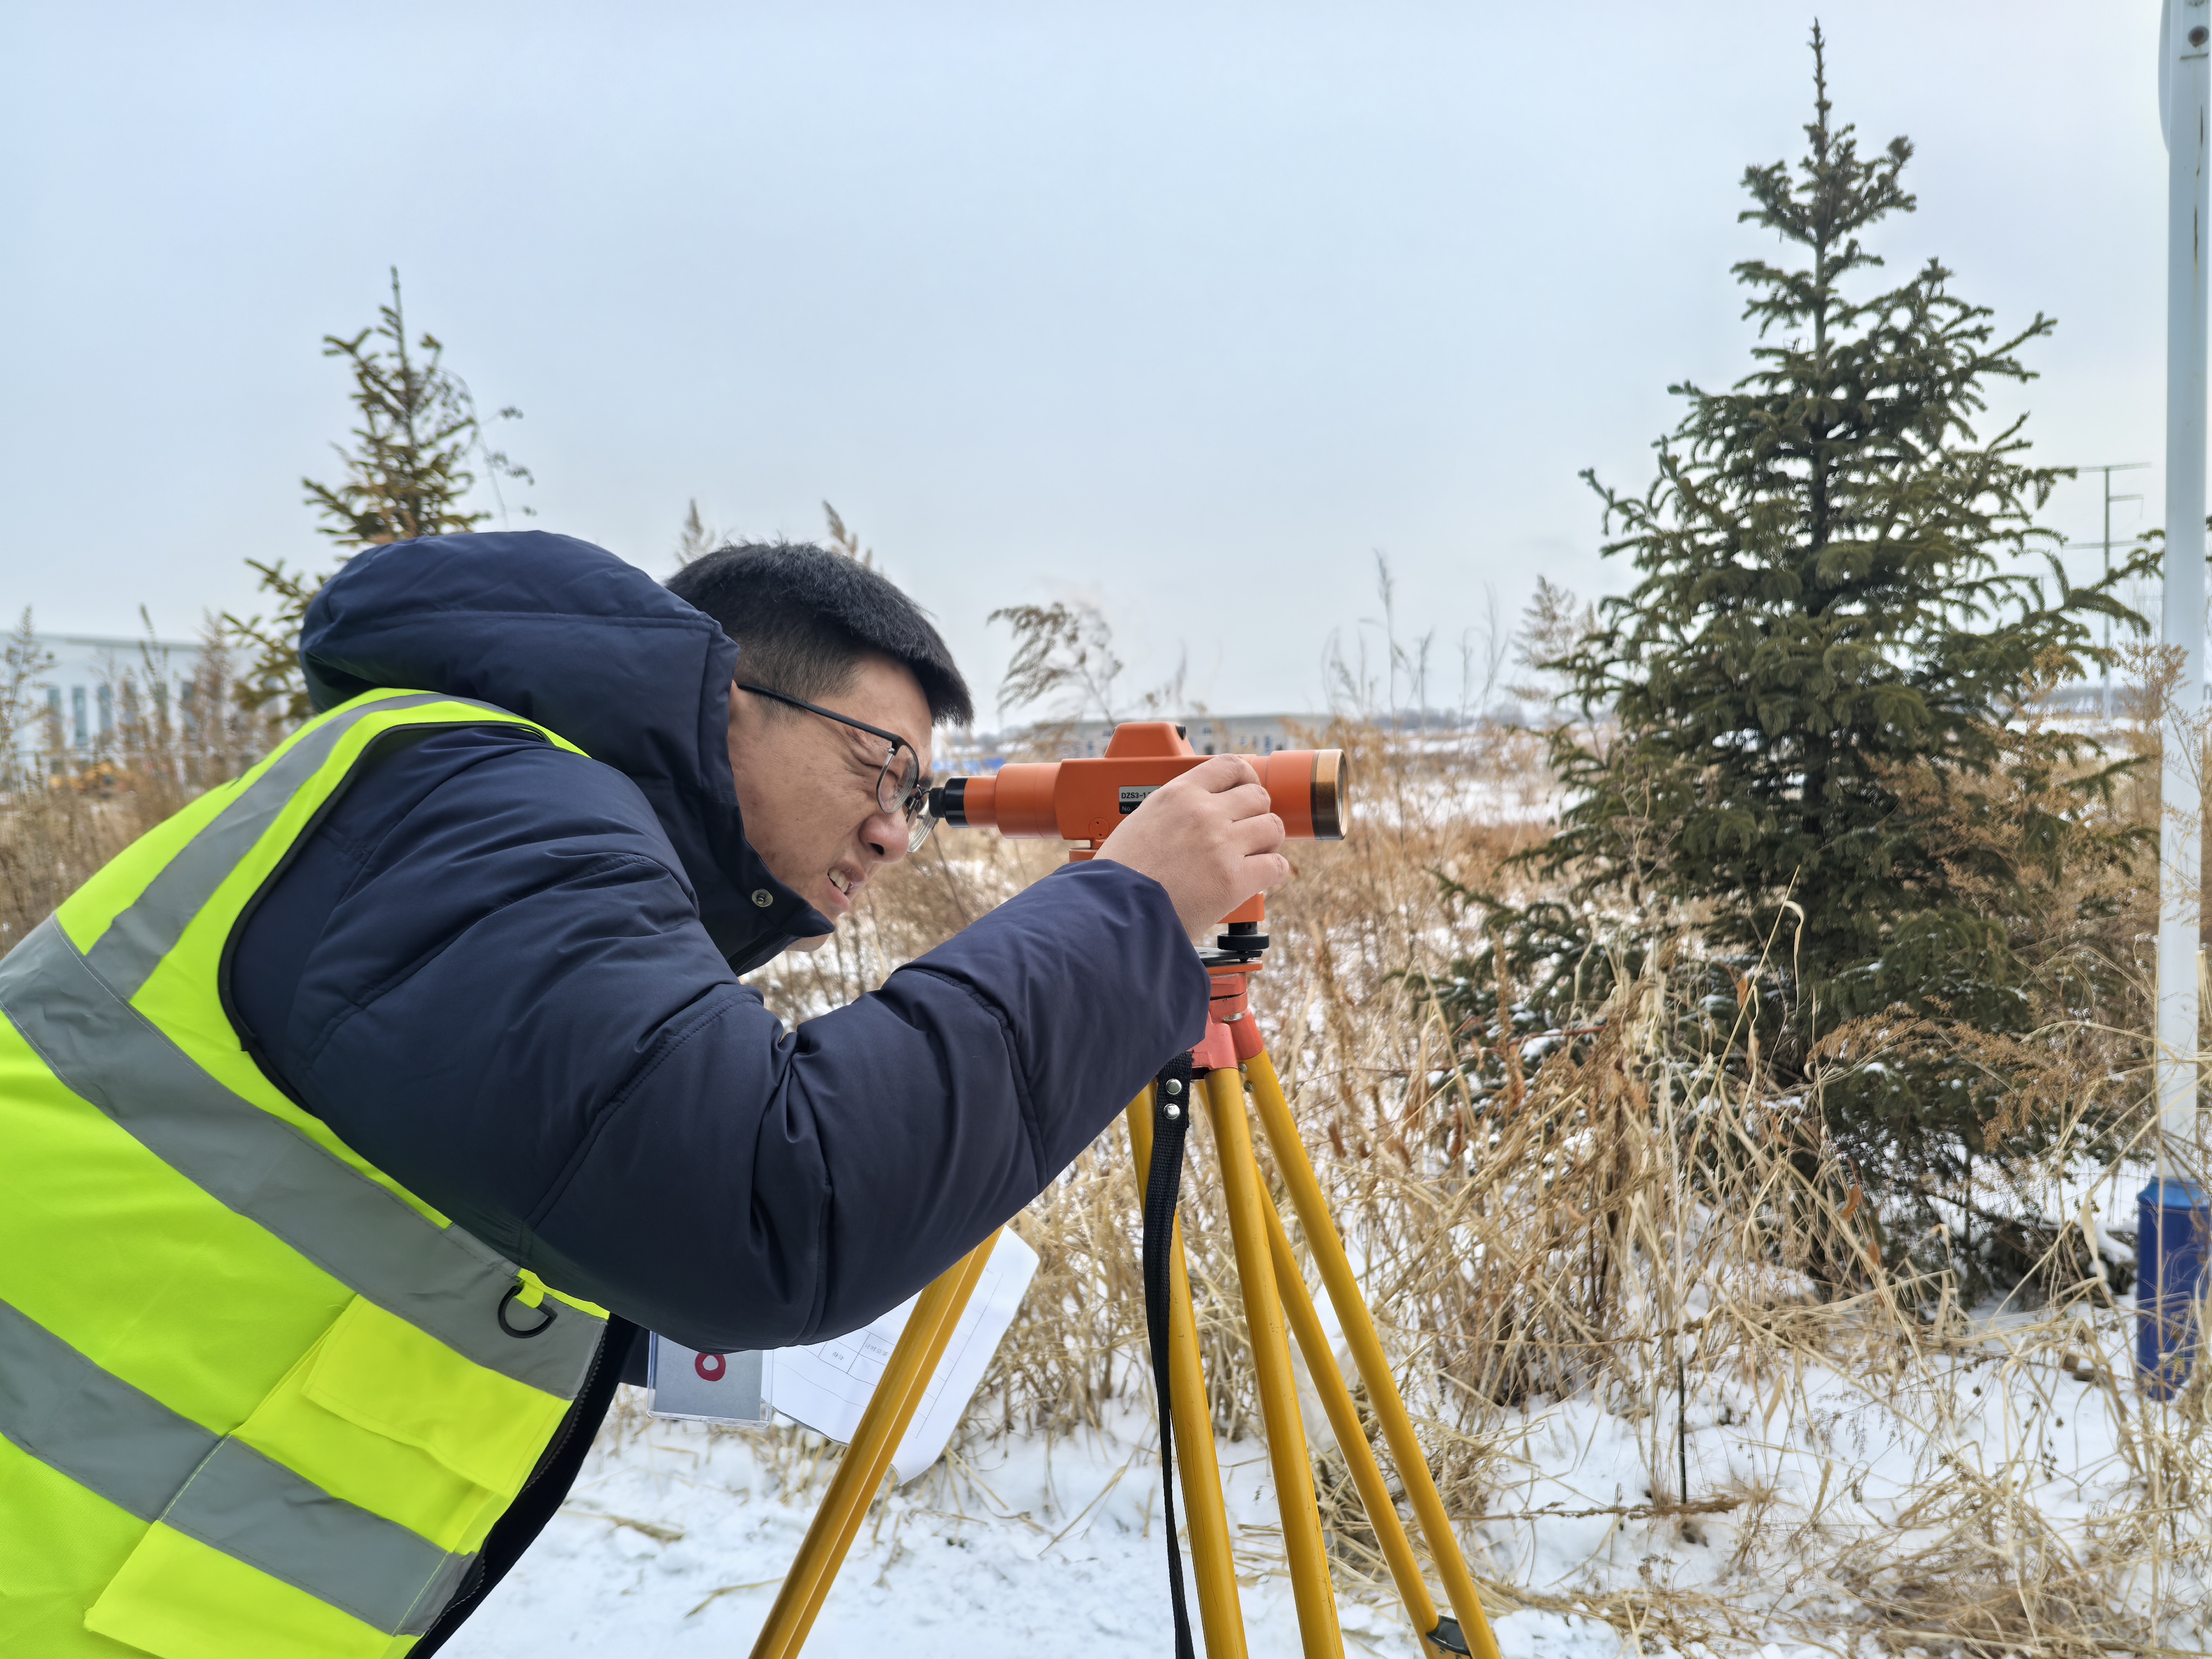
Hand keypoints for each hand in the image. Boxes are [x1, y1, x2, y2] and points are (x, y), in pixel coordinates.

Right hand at [1092, 756, 1289, 935]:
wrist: (1113, 913)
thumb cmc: (1119, 876)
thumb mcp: (1140, 822)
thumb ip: (1173, 811)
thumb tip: (1197, 811)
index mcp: (1178, 794)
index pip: (1230, 766)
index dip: (1245, 778)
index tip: (1246, 789)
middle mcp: (1204, 812)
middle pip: (1257, 795)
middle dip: (1257, 813)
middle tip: (1249, 831)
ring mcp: (1222, 844)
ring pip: (1272, 827)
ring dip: (1268, 842)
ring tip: (1254, 855)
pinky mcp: (1235, 879)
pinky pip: (1276, 866)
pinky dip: (1272, 872)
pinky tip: (1258, 878)